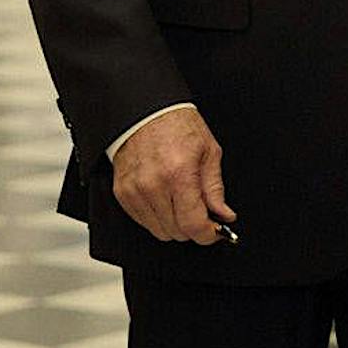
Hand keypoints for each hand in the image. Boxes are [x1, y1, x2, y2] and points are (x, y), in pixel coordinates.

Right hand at [111, 107, 236, 246]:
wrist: (146, 113)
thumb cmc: (178, 126)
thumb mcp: (209, 152)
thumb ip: (216, 189)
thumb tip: (224, 215)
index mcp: (179, 174)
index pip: (193, 224)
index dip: (208, 234)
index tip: (214, 232)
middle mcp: (154, 186)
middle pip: (177, 232)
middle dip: (193, 226)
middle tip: (200, 210)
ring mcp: (135, 192)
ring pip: (160, 231)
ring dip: (174, 223)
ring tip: (181, 200)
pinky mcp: (123, 194)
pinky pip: (143, 222)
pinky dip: (157, 216)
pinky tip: (165, 198)